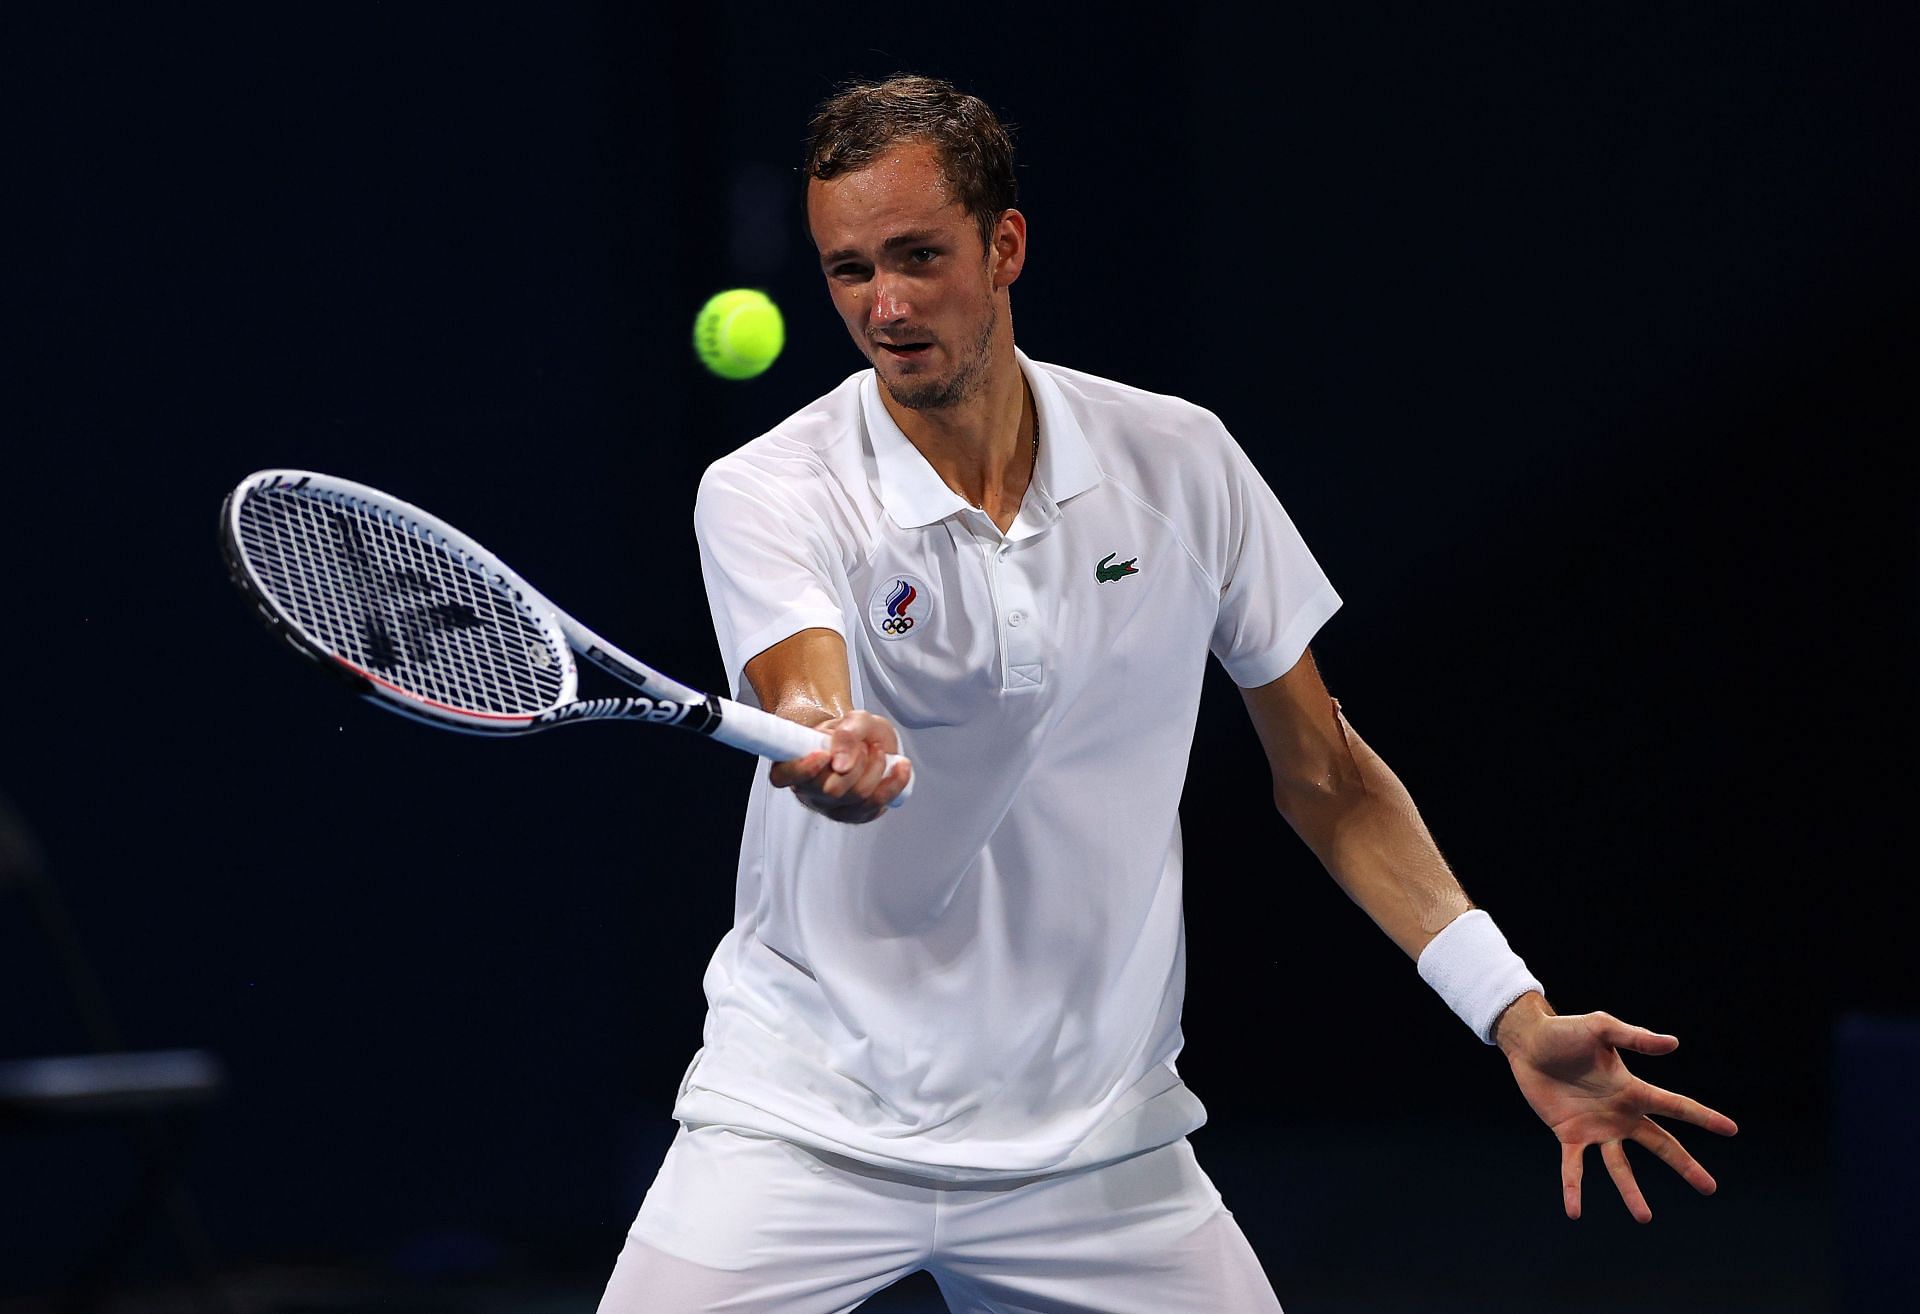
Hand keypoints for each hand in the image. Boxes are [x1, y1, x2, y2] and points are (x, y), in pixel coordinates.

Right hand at [768, 709, 909, 823]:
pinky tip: (900, 767)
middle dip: (856, 762)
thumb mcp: (854, 719)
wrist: (868, 741)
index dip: (803, 769)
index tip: (824, 754)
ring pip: (858, 797)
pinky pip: (878, 805)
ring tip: (876, 752)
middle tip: (862, 745)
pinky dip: (895, 783)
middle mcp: (809, 790)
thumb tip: (840, 761)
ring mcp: (832, 807)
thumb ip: (846, 732)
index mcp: (794, 764)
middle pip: (832, 790)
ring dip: (875, 768)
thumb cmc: (852, 731)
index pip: (783, 776)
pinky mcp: (856, 815)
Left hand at [1497, 1000, 1737, 1221]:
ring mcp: (1595, 1128)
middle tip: (1710, 1188)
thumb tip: (1674, 1043)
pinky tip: (1574, 1211)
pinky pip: (1574, 1168)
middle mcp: (1620, 1114)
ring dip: (1631, 1192)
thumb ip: (1635, 1037)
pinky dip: (1574, 1188)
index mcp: (1632, 1090)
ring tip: (1644, 1218)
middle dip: (1685, 1165)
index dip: (1703, 1117)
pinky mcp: (1568, 1135)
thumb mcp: (1601, 1028)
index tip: (1731, 1129)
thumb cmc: (1566, 1031)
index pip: (1675, 1106)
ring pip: (1619, 1167)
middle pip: (1660, 1144)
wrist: (1529, 1043)